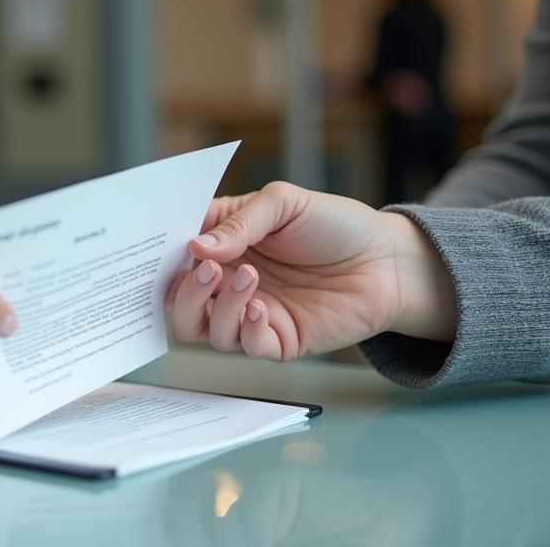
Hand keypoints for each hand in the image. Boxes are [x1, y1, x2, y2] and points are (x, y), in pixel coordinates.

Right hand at [164, 181, 454, 360]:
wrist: (388, 261)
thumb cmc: (336, 225)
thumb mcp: (284, 203)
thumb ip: (239, 223)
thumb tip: (197, 247)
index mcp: (222, 242)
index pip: (174, 252)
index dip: (161, 254)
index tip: (162, 250)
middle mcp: (227, 280)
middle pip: (176, 301)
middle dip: (182, 290)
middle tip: (208, 270)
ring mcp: (248, 313)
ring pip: (200, 329)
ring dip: (217, 306)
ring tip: (250, 278)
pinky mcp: (275, 341)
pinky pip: (243, 347)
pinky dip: (245, 328)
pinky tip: (262, 308)